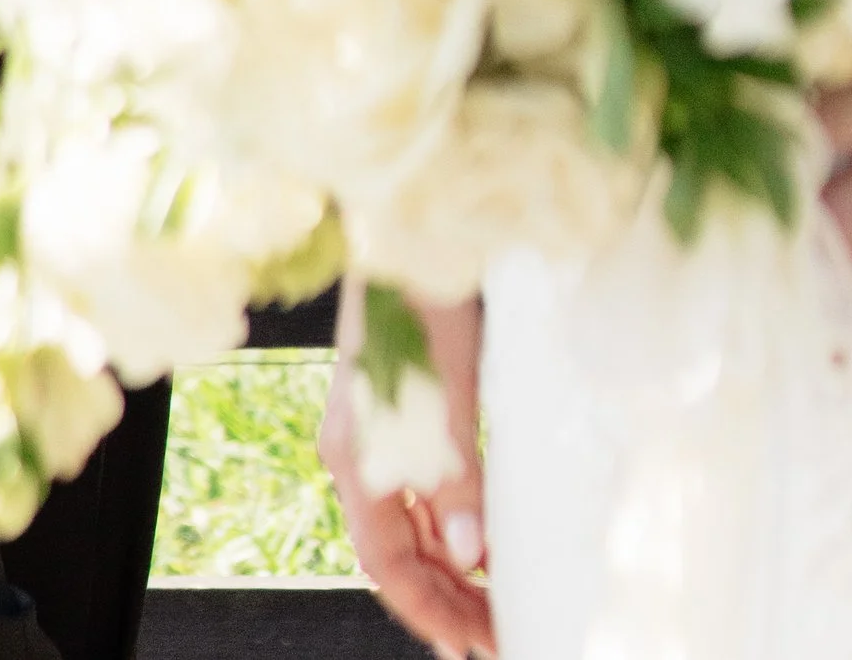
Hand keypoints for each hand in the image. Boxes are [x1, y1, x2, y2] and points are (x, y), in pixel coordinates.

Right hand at [317, 289, 493, 658]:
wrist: (409, 232)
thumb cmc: (423, 306)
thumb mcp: (448, 399)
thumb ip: (455, 482)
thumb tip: (470, 557)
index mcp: (357, 460)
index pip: (388, 566)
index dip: (431, 613)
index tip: (474, 649)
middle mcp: (357, 454)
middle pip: (396, 554)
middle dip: (443, 603)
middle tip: (493, 640)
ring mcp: (373, 435)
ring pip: (408, 528)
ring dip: (448, 572)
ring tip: (491, 606)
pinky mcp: (395, 414)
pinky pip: (416, 495)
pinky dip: (448, 528)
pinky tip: (479, 543)